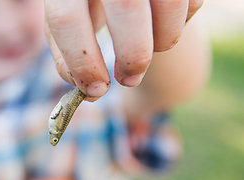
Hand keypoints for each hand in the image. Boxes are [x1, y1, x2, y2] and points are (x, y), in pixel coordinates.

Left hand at [44, 0, 202, 99]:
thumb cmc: (83, 0)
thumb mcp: (66, 18)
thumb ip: (68, 53)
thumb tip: (90, 91)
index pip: (67, 21)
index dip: (83, 63)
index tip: (96, 90)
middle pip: (126, 6)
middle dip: (132, 55)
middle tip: (129, 79)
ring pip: (168, 3)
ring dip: (163, 39)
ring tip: (149, 47)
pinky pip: (192, 1)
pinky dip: (180, 22)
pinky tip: (161, 24)